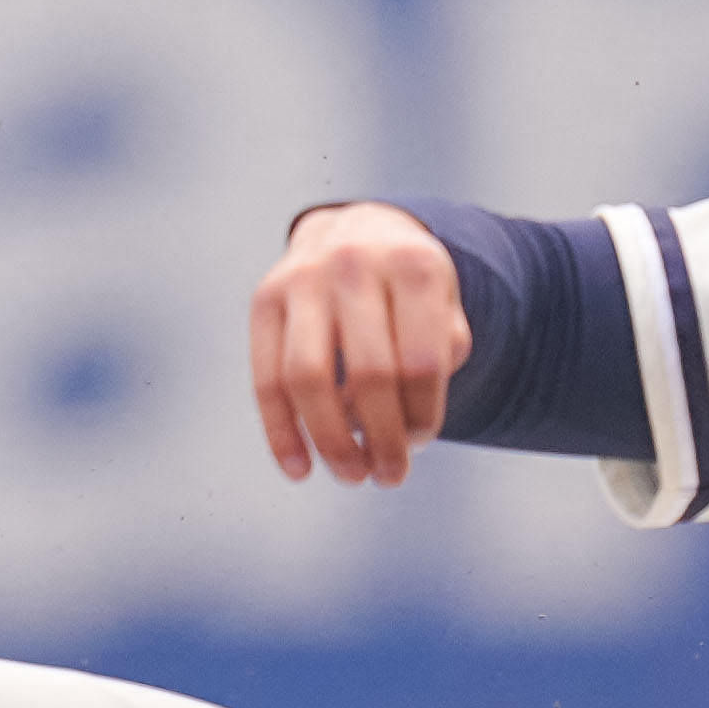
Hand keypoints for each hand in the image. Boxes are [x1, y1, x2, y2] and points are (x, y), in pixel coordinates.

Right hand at [248, 202, 466, 486]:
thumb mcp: (444, 306)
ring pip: (309, 378)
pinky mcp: (264, 297)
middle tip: (389, 477)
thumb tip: (398, 427)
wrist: (358, 230)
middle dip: (382, 440)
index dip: (423, 417)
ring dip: (331, 442)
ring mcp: (303, 277)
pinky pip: (266, 377)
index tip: (419, 443)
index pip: (422, 363)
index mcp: (414, 265)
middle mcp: (355, 263)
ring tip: (351, 475)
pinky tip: (298, 470)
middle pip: (369, 374)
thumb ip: (441, 355)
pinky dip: (279, 432)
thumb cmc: (408, 289)